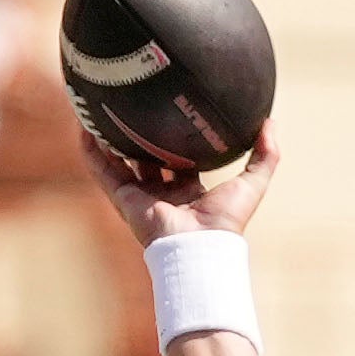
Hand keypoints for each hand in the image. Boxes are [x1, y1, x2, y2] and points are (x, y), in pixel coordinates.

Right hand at [77, 116, 277, 243]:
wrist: (200, 246)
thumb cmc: (226, 222)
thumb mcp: (253, 183)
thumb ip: (266, 155)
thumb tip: (270, 123)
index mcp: (188, 191)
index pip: (177, 159)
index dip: (172, 139)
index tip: (168, 114)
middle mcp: (162, 193)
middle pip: (145, 159)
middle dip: (137, 137)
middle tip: (131, 108)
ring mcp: (140, 197)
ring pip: (119, 162)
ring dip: (108, 139)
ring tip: (99, 111)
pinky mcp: (124, 200)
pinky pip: (103, 171)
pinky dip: (92, 152)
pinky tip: (85, 129)